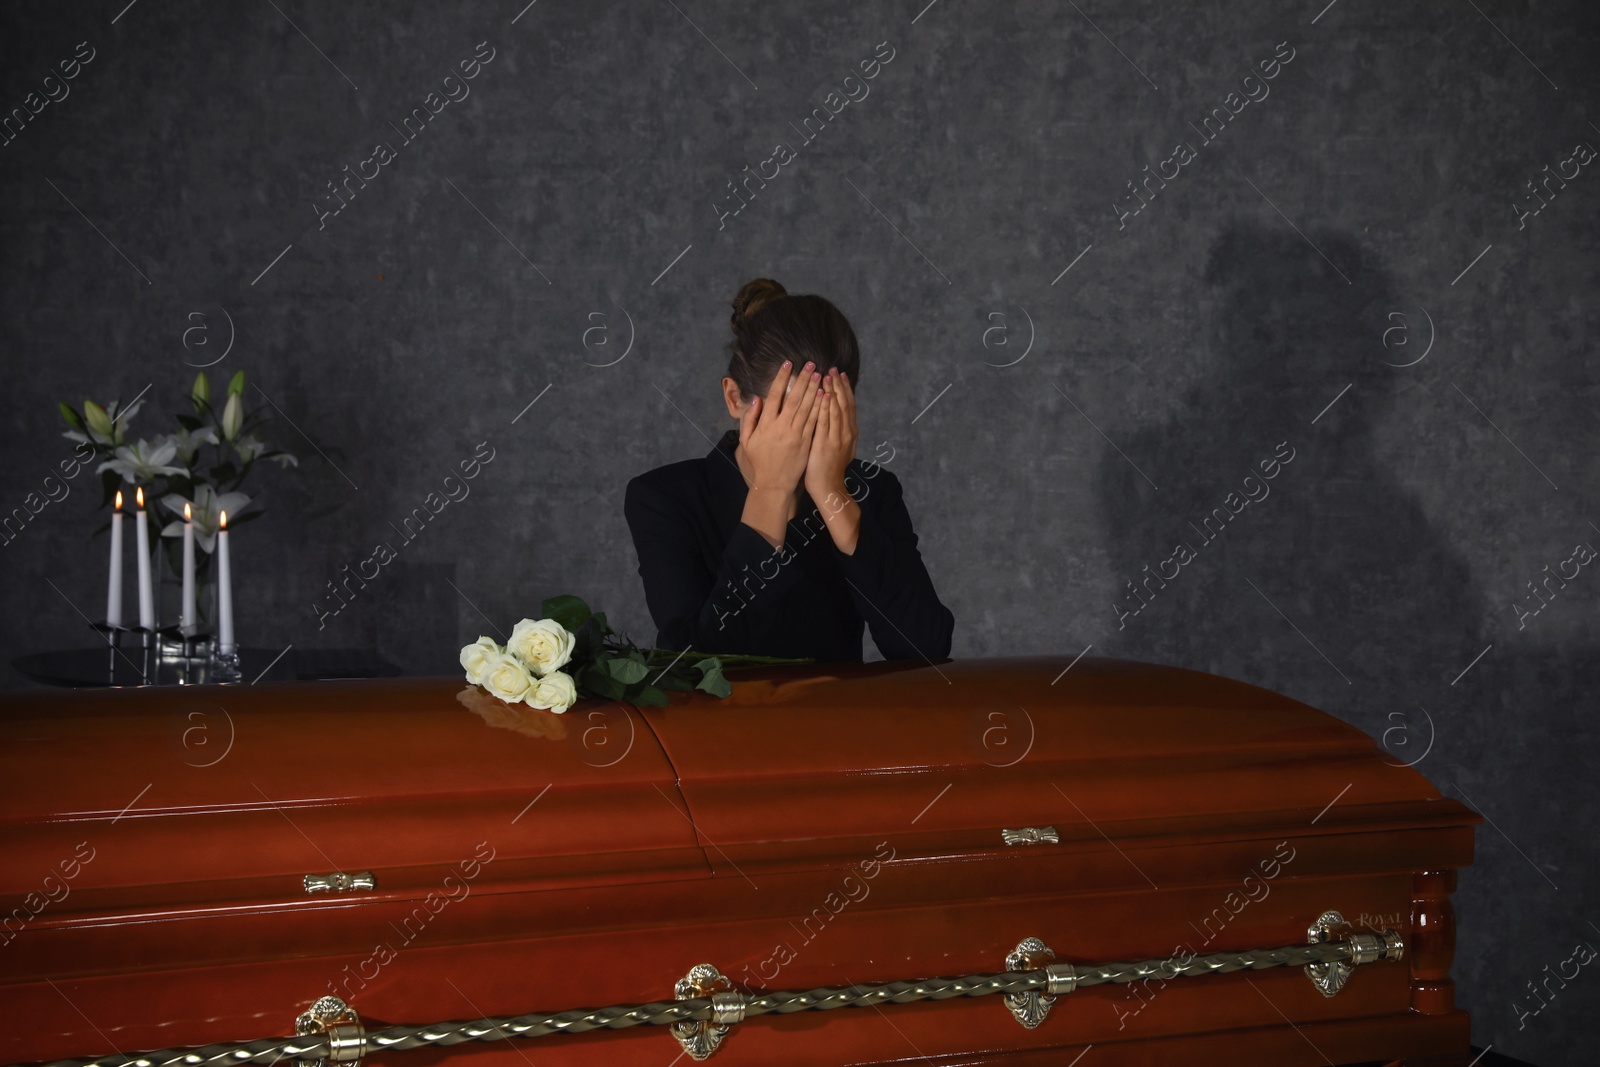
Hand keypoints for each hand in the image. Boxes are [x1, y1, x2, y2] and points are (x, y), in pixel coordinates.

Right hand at [739, 359, 823, 494]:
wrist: (774, 484)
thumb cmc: (760, 461)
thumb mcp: (747, 441)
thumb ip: (749, 419)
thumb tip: (757, 399)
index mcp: (766, 424)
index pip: (774, 396)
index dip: (781, 379)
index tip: (788, 364)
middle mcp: (781, 427)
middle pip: (794, 398)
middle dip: (803, 380)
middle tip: (811, 364)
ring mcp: (796, 435)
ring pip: (807, 408)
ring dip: (814, 390)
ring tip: (820, 375)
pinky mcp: (806, 442)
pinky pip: (814, 422)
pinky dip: (820, 408)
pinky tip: (825, 396)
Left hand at [804, 368, 858, 502]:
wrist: (828, 487)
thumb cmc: (828, 468)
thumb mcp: (838, 446)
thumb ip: (836, 430)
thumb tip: (833, 415)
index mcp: (849, 432)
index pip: (848, 405)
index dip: (844, 389)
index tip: (840, 374)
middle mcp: (846, 432)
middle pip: (844, 404)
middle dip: (839, 385)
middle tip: (834, 369)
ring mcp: (837, 438)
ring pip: (837, 410)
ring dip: (833, 391)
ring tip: (828, 376)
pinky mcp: (826, 443)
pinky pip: (826, 422)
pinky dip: (826, 407)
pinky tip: (824, 395)